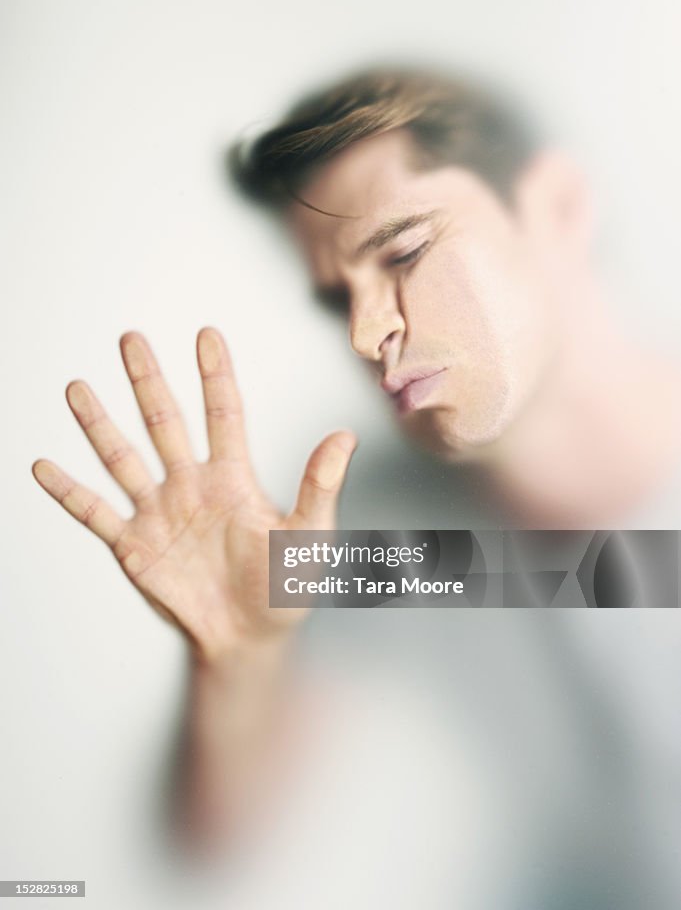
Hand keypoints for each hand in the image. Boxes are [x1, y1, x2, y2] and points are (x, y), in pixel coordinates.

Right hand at [32, 328, 355, 661]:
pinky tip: (43, 466)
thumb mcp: (309, 536)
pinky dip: (69, 492)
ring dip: (99, 426)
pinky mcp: (135, 546)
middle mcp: (191, 485)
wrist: (249, 640)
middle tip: (131, 338)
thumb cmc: (285, 588)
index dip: (215, 376)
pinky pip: (96, 513)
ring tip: (77, 389)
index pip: (223, 415)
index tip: (207, 336)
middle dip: (147, 381)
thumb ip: (320, 486)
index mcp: (233, 478)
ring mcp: (159, 513)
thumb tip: (345, 437)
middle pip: (164, 422)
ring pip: (123, 458)